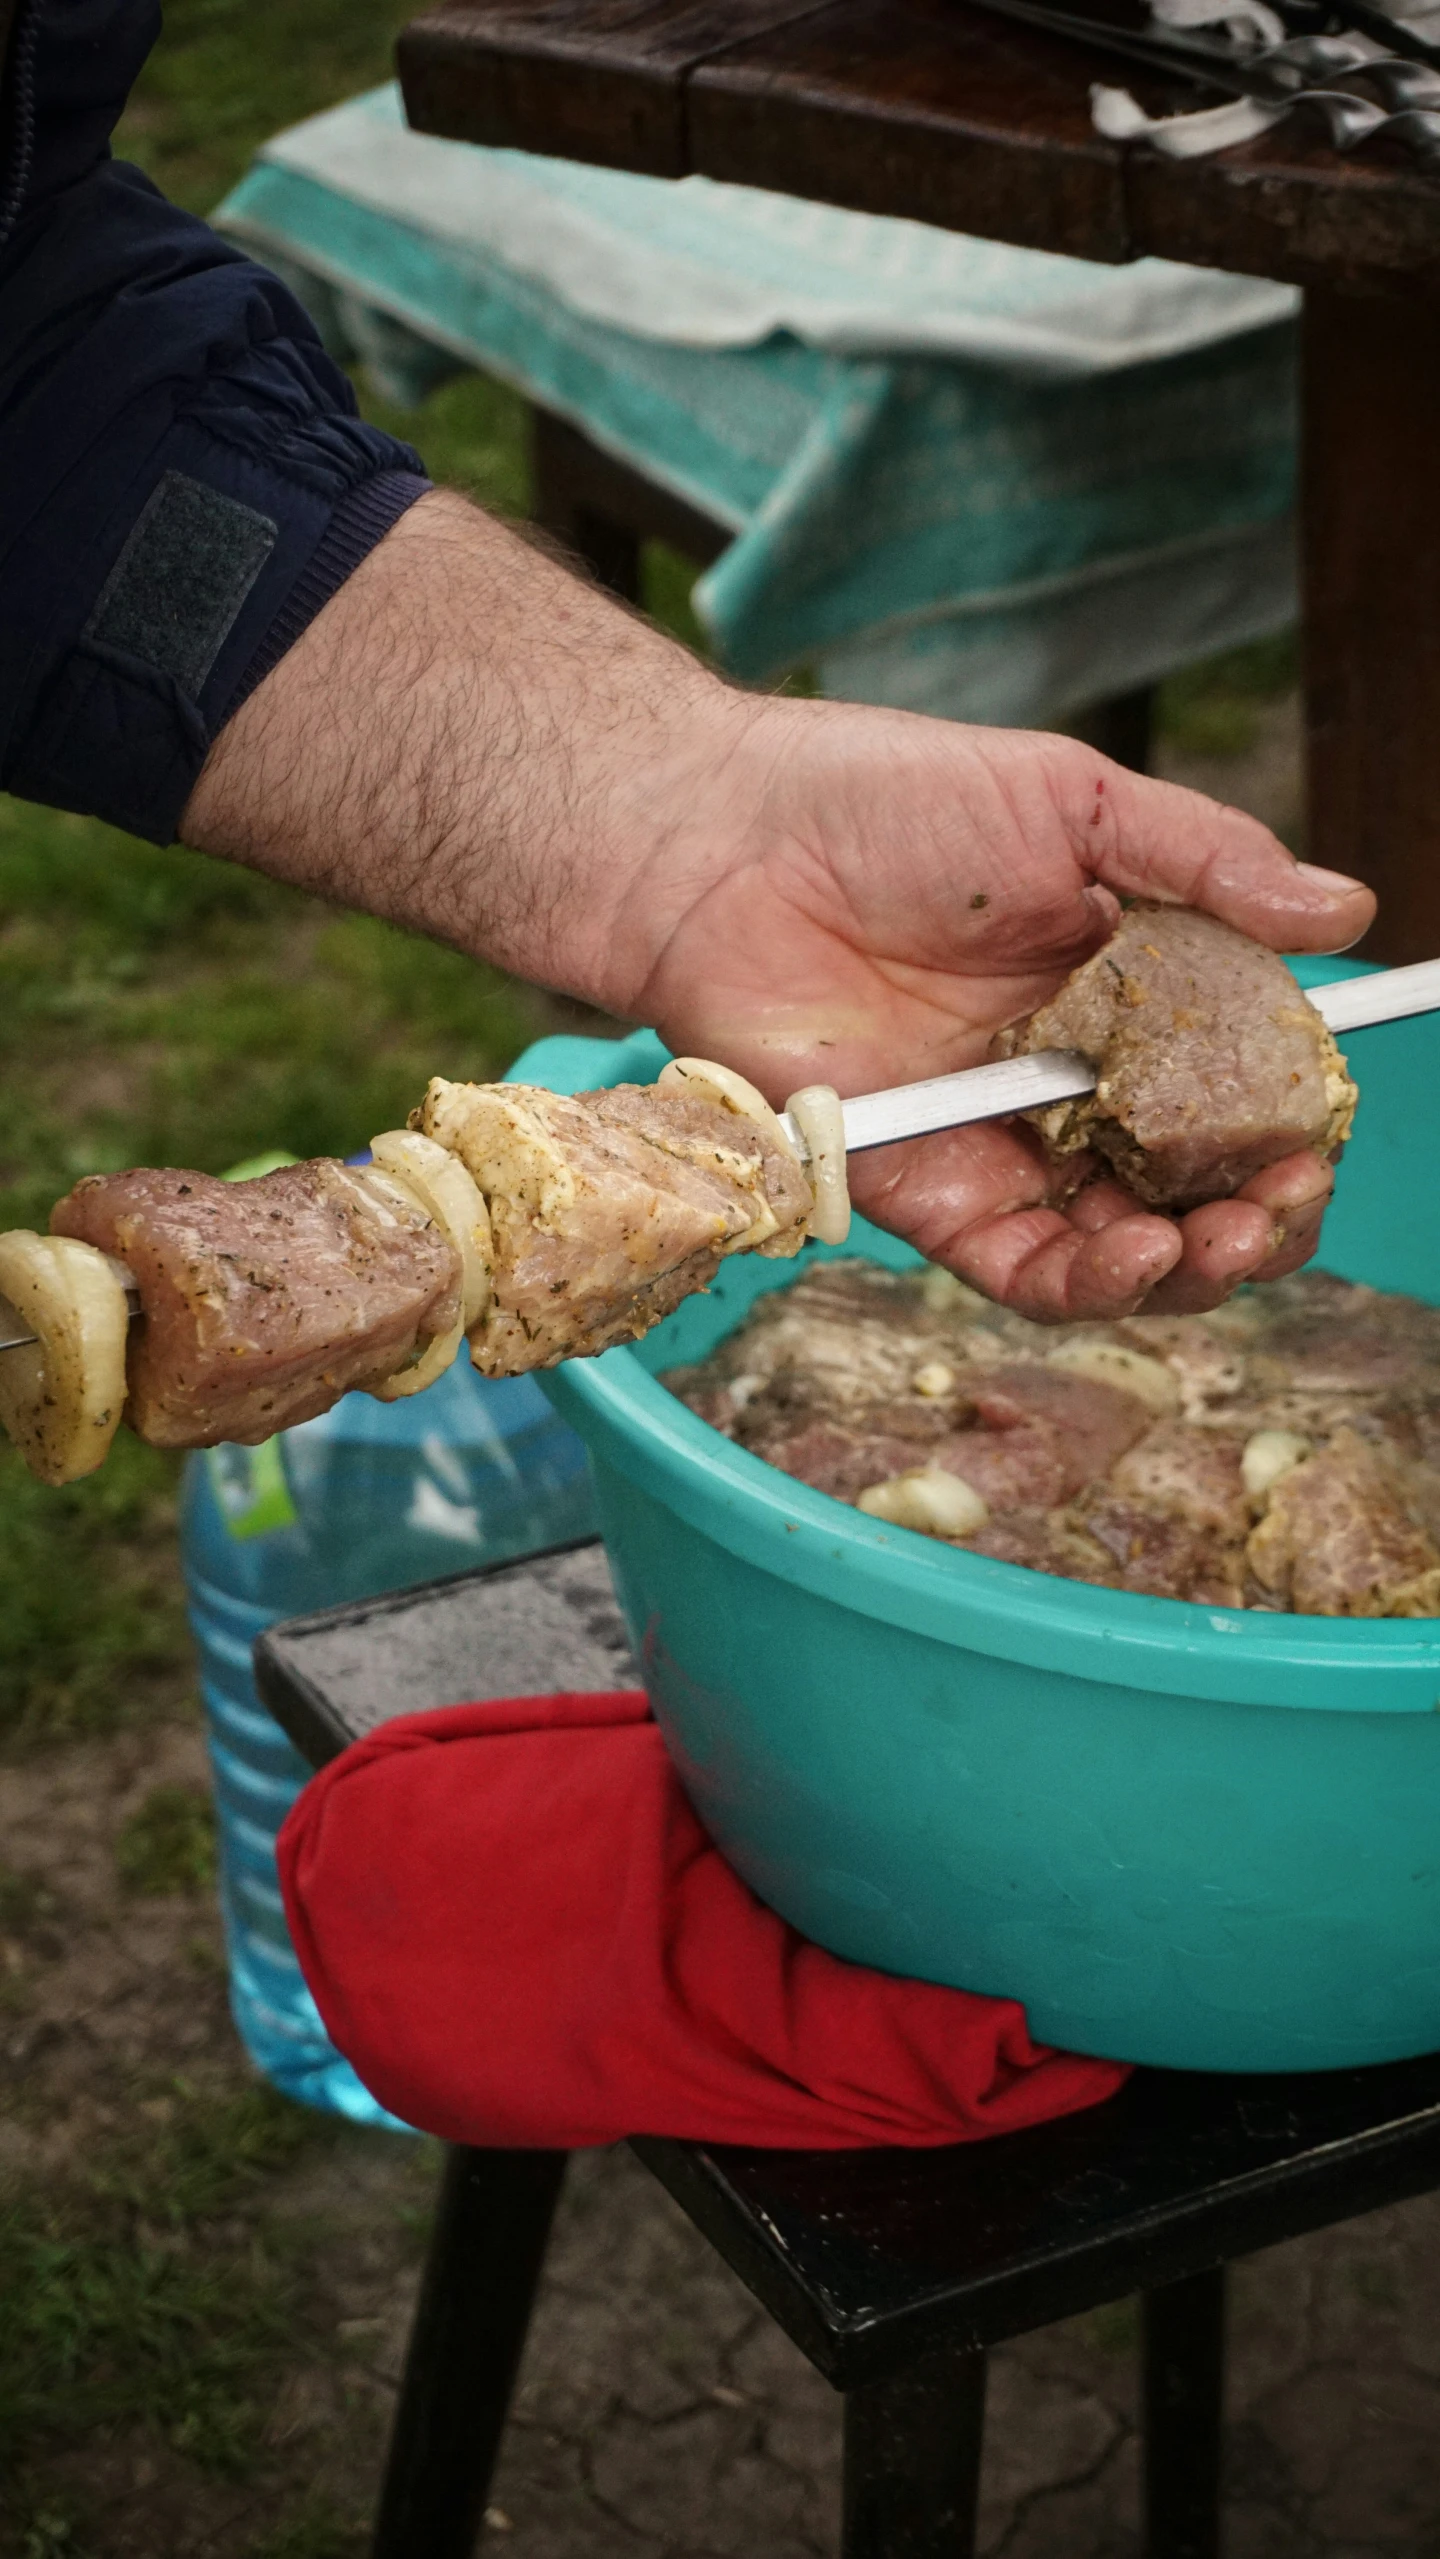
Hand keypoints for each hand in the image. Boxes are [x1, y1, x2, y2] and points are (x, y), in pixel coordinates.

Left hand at [622, 702, 1372, 1321]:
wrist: (721, 847)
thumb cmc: (882, 801)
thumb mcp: (1072, 803)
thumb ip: (1205, 862)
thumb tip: (1345, 910)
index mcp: (1123, 990)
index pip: (1235, 1084)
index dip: (1288, 1124)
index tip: (1316, 1135)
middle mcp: (1071, 1079)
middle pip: (1193, 1182)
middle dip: (1260, 1213)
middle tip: (1281, 1203)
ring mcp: (999, 1140)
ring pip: (1119, 1243)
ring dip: (1191, 1264)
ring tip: (1225, 1241)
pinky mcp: (924, 1190)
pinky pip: (1020, 1266)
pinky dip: (1088, 1279)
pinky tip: (1135, 1254)